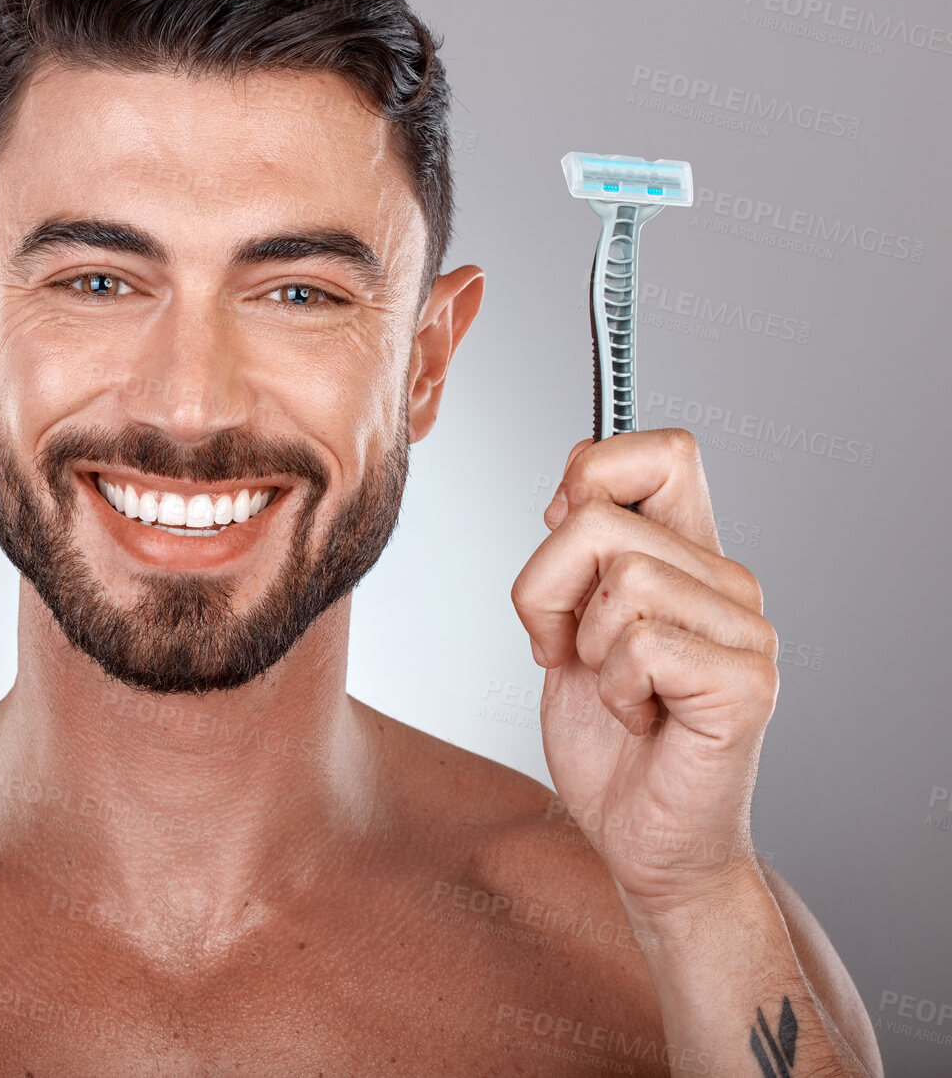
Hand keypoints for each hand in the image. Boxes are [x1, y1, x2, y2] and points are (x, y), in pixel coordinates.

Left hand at [510, 429, 779, 918]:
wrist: (642, 839)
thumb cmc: (608, 739)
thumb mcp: (568, 626)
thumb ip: (577, 553)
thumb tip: (571, 483)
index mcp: (689, 556)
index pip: (663, 451)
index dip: (593, 474)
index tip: (561, 541)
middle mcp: (728, 582)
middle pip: (596, 517)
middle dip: (544, 589)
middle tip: (568, 650)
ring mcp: (745, 631)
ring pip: (619, 576)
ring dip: (584, 646)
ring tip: (615, 689)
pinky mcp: (744, 682)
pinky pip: (641, 643)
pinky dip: (614, 688)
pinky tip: (640, 718)